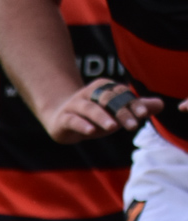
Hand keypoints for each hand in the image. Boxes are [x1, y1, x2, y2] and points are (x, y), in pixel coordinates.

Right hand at [41, 78, 160, 143]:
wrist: (60, 119)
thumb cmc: (93, 116)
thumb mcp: (115, 113)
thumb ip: (136, 108)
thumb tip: (160, 105)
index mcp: (104, 88)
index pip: (122, 95)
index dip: (134, 104)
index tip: (144, 114)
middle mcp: (89, 93)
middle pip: (108, 100)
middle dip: (121, 112)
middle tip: (133, 126)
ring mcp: (74, 105)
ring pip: (90, 108)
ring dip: (101, 117)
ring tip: (112, 128)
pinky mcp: (63, 119)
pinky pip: (73, 120)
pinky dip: (82, 125)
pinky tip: (90, 132)